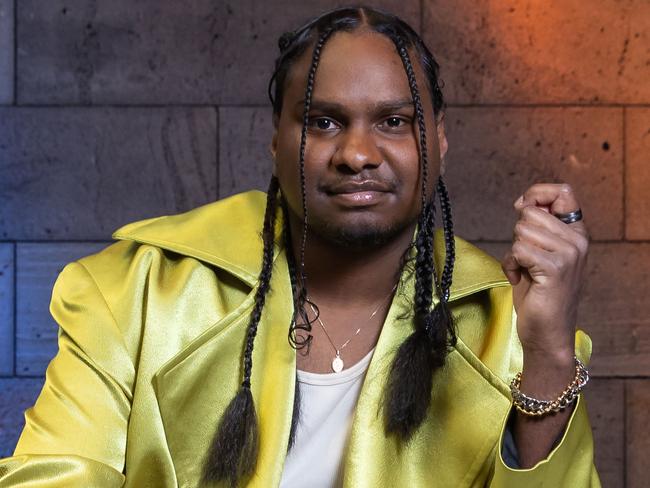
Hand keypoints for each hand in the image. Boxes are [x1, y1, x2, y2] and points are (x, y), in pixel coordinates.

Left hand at [501, 183, 588, 360]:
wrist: (547, 332)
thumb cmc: (538, 293)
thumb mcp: (539, 253)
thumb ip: (537, 228)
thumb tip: (522, 202)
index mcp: (576, 233)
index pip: (562, 191)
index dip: (535, 194)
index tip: (521, 208)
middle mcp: (577, 240)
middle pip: (530, 213)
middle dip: (518, 234)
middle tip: (525, 258)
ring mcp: (569, 254)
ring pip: (521, 231)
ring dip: (513, 252)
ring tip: (524, 271)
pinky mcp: (555, 268)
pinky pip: (518, 250)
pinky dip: (510, 266)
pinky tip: (519, 279)